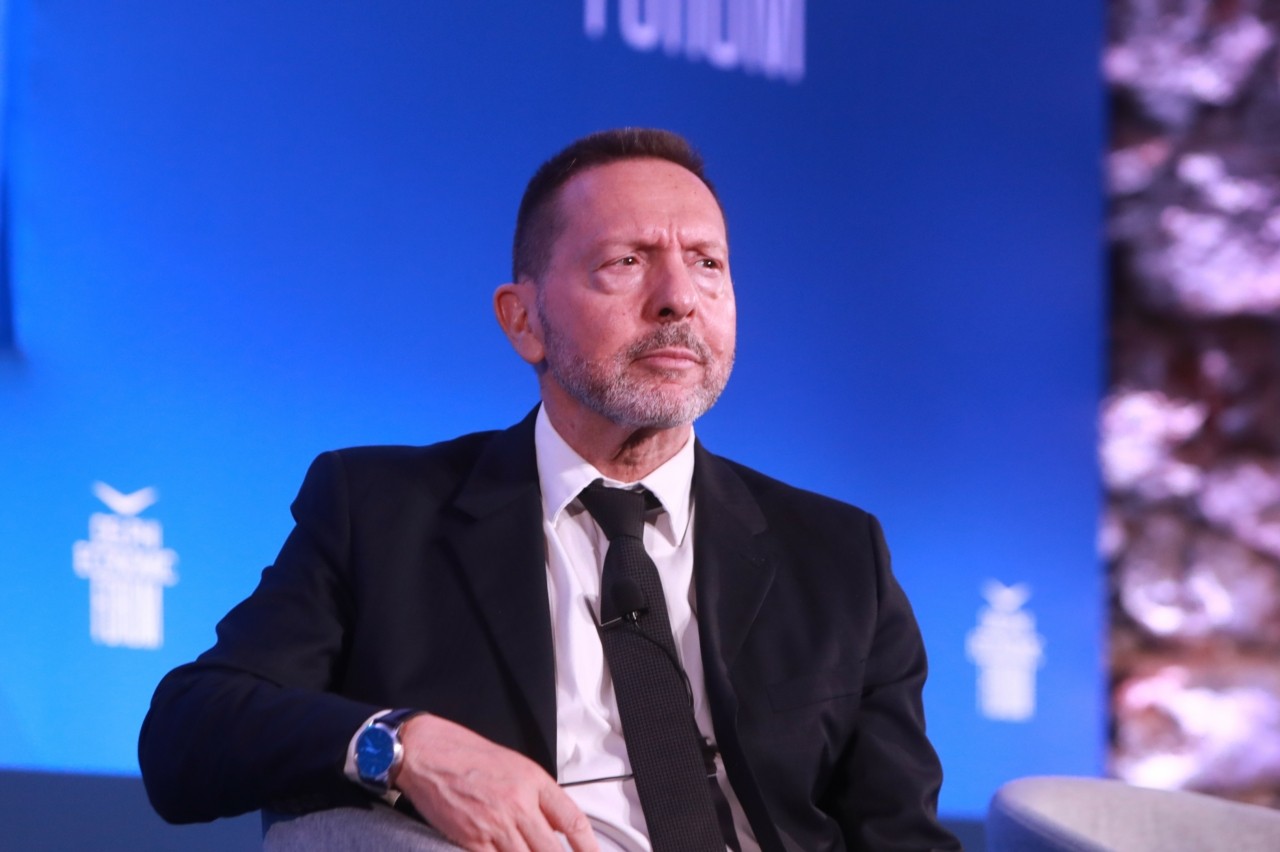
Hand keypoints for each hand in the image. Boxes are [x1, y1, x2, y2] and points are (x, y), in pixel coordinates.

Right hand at [393, 714, 598, 851]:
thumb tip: (557, 827)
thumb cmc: (468, 756)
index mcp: (534, 782)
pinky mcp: (472, 840)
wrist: (430, 753)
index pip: (573, 821)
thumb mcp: (516, 766)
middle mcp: (519, 804)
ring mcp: (496, 824)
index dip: (588, 847)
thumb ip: (539, 797)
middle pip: (552, 850)